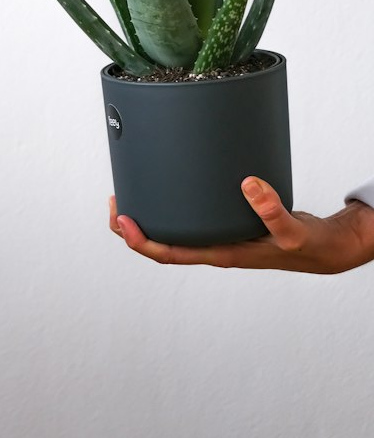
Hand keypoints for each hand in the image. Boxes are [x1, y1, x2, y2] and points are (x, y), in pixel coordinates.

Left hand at [109, 178, 373, 272]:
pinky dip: (172, 203)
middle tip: (115, 200)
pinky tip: (168, 182)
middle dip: (132, 228)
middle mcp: (213, 246)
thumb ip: (272, 210)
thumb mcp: (292, 231)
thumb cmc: (305, 246)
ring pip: (173, 231)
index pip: (170, 255)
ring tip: (129, 191)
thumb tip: (249, 184)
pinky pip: (189, 217)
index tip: (122, 220)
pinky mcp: (223, 221)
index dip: (141, 241)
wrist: (321, 248)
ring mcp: (217, 235)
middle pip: (162, 245)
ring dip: (148, 216)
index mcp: (221, 253)